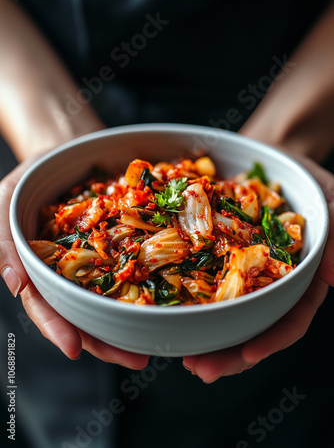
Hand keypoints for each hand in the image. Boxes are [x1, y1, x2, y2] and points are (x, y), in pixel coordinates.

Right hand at [0, 159, 148, 368]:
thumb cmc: (28, 179)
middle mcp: (74, 273)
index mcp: (42, 272)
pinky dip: (156, 275)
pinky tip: (175, 290)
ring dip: (137, 318)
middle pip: (88, 313)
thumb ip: (4, 243)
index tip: (74, 349)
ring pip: (118, 296)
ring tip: (161, 335)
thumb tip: (15, 283)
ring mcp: (101, 259)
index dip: (58, 328)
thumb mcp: (3, 204)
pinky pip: (140, 259)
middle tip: (137, 358)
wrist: (63, 150)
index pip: (46, 305)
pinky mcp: (126, 241)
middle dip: (109, 339)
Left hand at [183, 154, 333, 381]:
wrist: (270, 154)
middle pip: (252, 324)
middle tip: (198, 368)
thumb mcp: (330, 198)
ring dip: (204, 335)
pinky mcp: (215, 254)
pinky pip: (199, 277)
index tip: (247, 355)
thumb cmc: (305, 178)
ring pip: (224, 311)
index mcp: (299, 276)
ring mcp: (240, 269)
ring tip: (180, 354)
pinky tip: (168, 310)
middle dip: (228, 352)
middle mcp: (268, 281)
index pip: (292, 317)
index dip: (272, 339)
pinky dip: (186, 297)